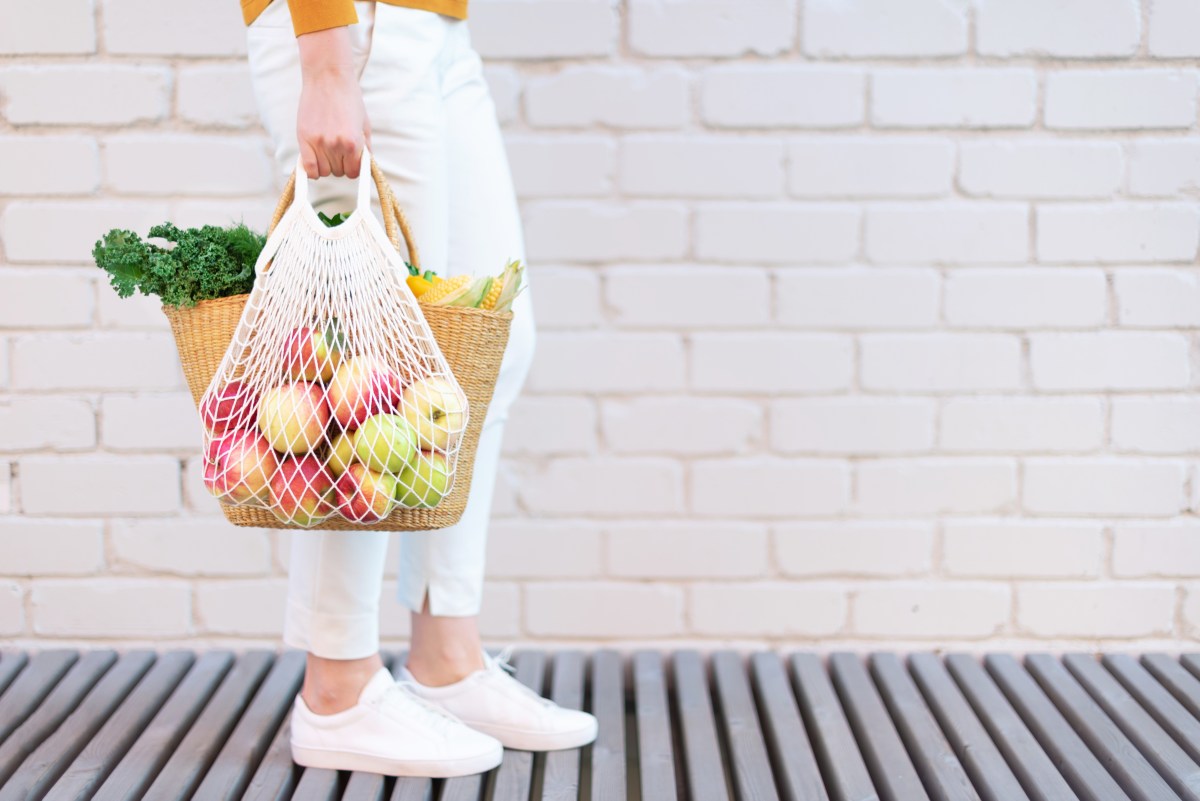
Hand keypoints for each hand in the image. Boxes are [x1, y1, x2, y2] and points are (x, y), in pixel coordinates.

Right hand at [296, 26, 371, 179]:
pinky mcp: (304, 137)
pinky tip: (314, 160)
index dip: (352, 167)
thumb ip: (366, 149)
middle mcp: (336, 145)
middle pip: (338, 172)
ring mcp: (319, 142)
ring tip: (326, 149)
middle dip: (340, 163)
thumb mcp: (364, 124)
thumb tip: (364, 168)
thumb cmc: (349, 99)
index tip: (350, 159)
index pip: (353, 172)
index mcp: (354, 142)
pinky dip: (311, 170)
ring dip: (325, 165)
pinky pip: (307, 167)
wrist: (328, 77)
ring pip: (323, 171)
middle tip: (338, 148)